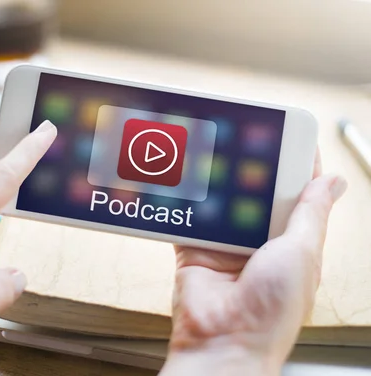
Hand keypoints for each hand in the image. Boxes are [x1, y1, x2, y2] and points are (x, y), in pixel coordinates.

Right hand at [162, 151, 346, 374]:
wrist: (223, 341)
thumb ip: (309, 214)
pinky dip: (186, 202)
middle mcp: (259, 243)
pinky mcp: (195, 250)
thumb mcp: (301, 254)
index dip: (295, 165)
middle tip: (244, 135)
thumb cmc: (271, 312)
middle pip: (256, 194)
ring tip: (214, 150)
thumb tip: (332, 181)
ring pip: (223, 203)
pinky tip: (185, 180)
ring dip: (219, 182)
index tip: (288, 135)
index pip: (297, 195)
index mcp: (292, 244)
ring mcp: (226, 246)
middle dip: (251, 167)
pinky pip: (190, 219)